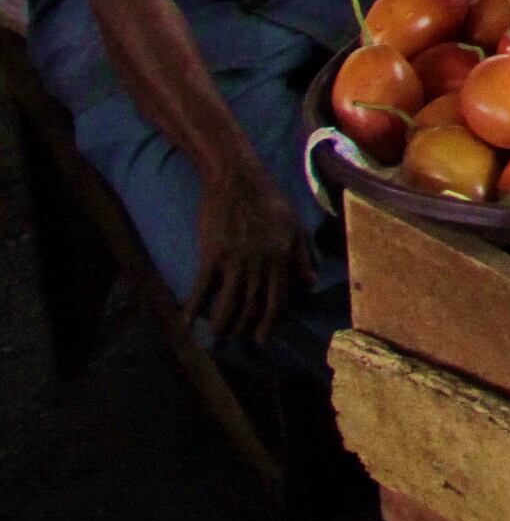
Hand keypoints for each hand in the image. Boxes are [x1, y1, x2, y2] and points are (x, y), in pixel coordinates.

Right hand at [190, 160, 313, 344]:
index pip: (277, 301)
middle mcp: (259, 265)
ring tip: (217, 335)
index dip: (269, 323)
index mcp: (280, 259)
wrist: (238, 181)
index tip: (262, 339)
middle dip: (244, 328)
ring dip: (221, 324)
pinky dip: (193, 307)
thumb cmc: (268, 201)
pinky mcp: (211, 255)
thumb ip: (302, 257)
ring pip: (228, 303)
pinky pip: (202, 288)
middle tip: (237, 339)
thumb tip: (310, 283)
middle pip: (251, 307)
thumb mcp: (294, 227)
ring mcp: (235, 261)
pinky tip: (187, 321)